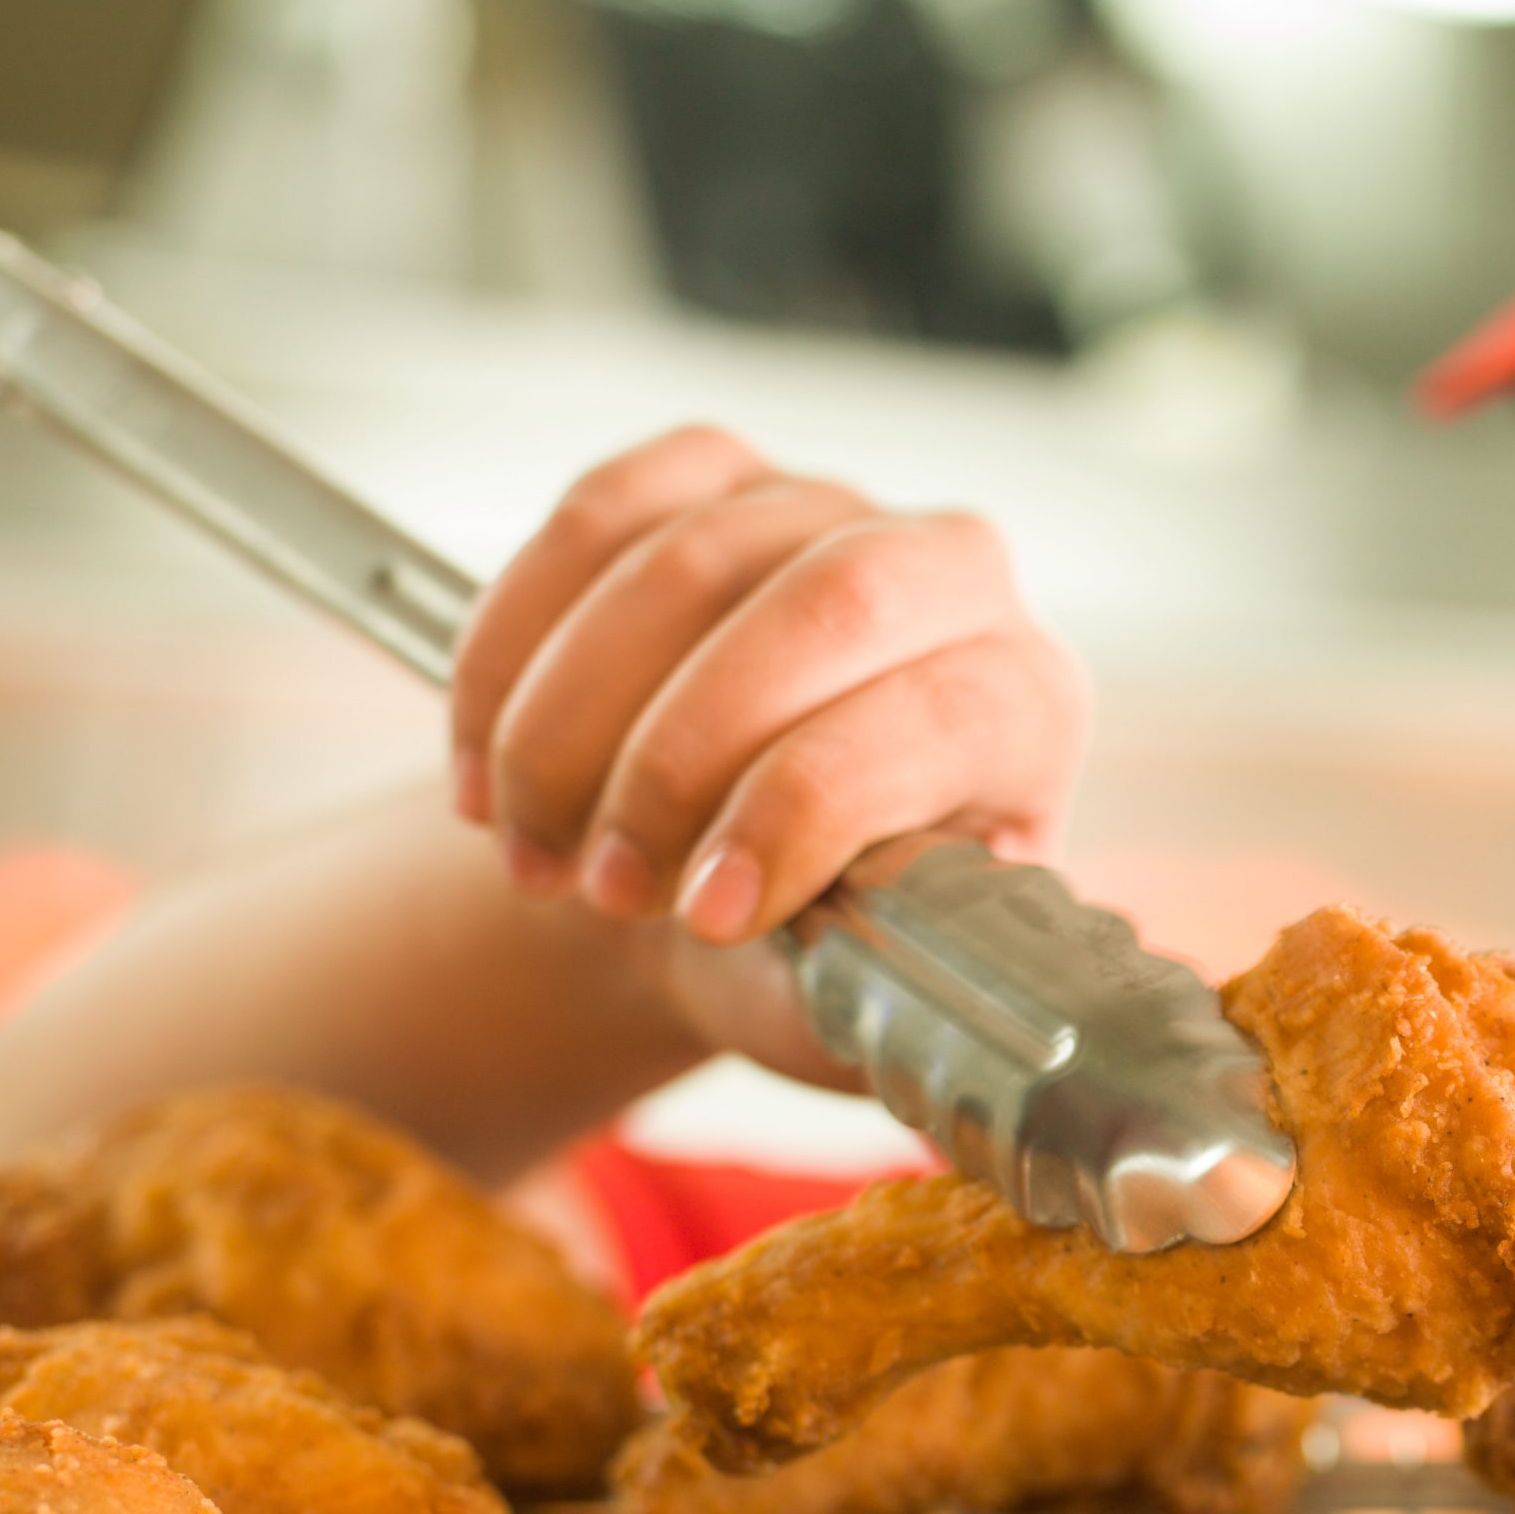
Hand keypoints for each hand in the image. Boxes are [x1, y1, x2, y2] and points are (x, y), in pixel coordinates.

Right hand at [451, 427, 1091, 1075]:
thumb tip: (931, 1037)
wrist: (727, 903)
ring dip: (570, 725)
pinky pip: (596, 513)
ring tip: (538, 859)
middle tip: (601, 892)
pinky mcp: (718, 476)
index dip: (803, 812)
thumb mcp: (874, 1008)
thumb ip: (896, 1008)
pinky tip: (488, 769)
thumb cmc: (821, 959)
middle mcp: (959, 580)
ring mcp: (831, 509)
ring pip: (684, 558)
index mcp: (1026, 710)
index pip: (931, 717)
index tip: (709, 918)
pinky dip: (514, 646)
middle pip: (822, 604)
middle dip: (676, 755)